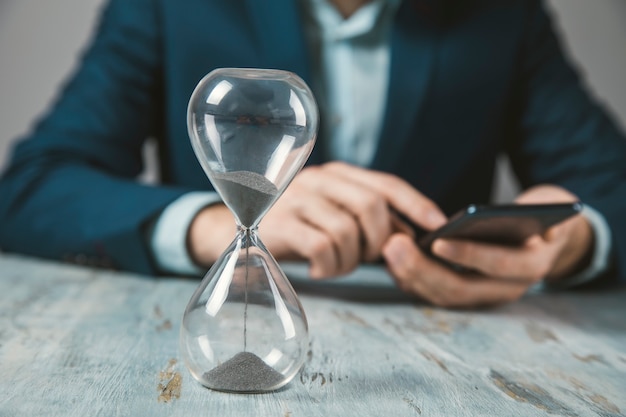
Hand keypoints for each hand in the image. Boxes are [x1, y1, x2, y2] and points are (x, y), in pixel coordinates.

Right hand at [259, 162, 445, 277]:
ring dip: (351, 259)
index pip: (386, 183)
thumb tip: (409, 236)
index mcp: (337, 175)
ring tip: (338, 264)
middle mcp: (319, 179)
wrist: (232, 229)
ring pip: (347, 230)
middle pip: (371, 206)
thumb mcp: (329, 214)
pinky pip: (322, 247)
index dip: (416, 204)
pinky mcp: (281, 223)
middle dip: (381, 240)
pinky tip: (320, 269)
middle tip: (371, 258)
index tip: (438, 225)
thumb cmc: (293, 225)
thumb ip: (362, 219)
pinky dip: (329, 266)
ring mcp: (297, 199)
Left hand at [383, 184, 593, 307]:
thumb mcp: (554, 207)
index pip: (498, 264)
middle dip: (423, 269)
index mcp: (530, 266)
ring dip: (411, 275)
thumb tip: (548, 230)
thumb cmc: (541, 215)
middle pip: (460, 288)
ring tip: (387, 248)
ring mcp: (482, 295)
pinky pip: (433, 292)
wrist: (542, 240)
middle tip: (395, 244)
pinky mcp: (463, 293)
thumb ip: (552, 214)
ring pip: (442, 295)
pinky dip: (410, 278)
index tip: (438, 241)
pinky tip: (390, 257)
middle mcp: (505, 288)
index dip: (469, 255)